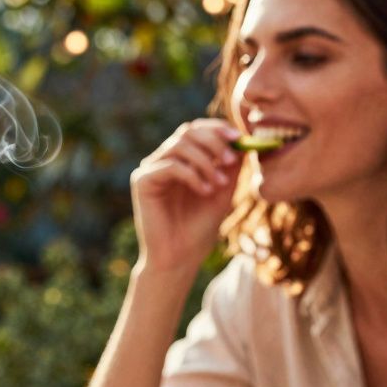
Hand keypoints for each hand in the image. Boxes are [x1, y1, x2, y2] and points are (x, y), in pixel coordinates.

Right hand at [130, 120, 243, 274]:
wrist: (179, 258)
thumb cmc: (199, 229)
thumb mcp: (223, 191)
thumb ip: (231, 166)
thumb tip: (244, 139)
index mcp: (180, 161)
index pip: (196, 131)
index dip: (217, 128)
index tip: (239, 138)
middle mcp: (162, 161)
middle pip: (187, 131)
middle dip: (213, 142)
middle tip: (231, 159)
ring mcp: (150, 170)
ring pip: (179, 146)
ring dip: (205, 161)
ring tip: (219, 183)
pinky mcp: (142, 181)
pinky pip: (171, 165)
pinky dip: (193, 175)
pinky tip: (205, 191)